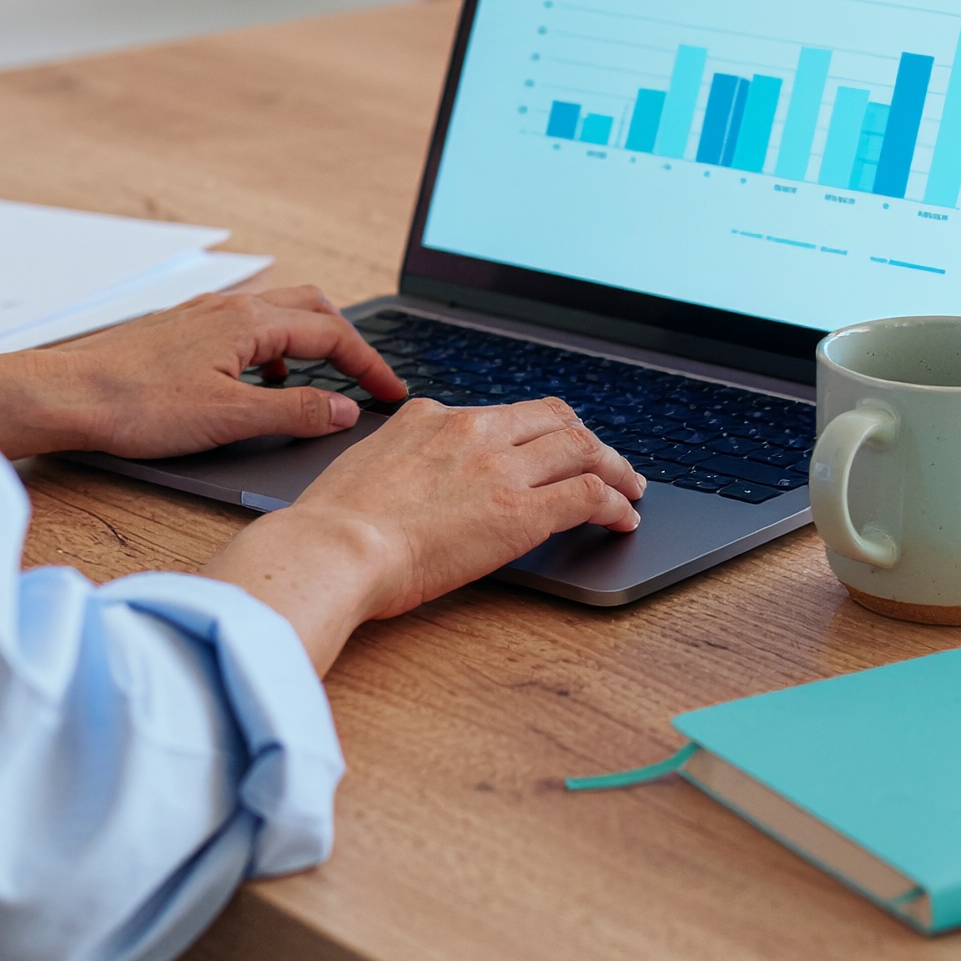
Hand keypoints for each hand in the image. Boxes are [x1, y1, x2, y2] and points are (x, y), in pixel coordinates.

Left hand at [0, 285, 406, 460]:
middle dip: (348, 342)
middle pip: (313, 308)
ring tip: (317, 385)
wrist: (67, 396)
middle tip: (368, 380)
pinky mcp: (183, 331)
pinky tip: (257, 384)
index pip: (332, 334)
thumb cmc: (137, 406)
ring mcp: (205, 315)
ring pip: (278, 314)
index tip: (392, 393)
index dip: (369, 365)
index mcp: (250, 322)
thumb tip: (345, 410)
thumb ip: (294, 413)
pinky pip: (246, 327)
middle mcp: (231, 307)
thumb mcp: (228, 419)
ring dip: (309, 343)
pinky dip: (271, 349)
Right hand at [202, 394, 644, 671]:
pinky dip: (615, 503)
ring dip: (612, 465)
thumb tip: (398, 473)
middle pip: (552, 417)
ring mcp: (501, 468)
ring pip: (581, 447)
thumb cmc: (331, 525)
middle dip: (583, 437)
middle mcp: (472, 431)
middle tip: (600, 459)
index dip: (532, 428)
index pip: (497, 413)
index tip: (541, 443)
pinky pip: (588, 495)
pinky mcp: (522, 510)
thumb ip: (393, 459)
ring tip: (629, 486)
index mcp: (429, 418)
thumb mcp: (361, 468)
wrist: (333, 547)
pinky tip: (623, 518)